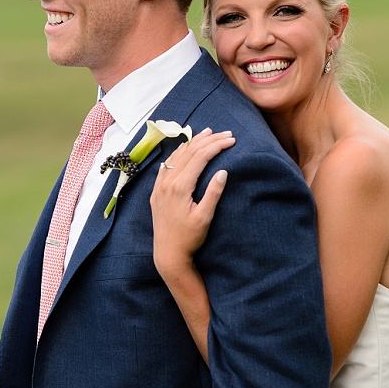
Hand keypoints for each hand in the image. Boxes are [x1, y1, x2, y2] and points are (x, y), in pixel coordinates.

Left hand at [150, 127, 233, 276]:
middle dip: (208, 140)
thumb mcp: (205, 217)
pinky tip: (184, 149)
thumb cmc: (189, 238)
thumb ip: (213, 193)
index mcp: (179, 187)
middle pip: (189, 152)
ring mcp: (159, 186)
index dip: (217, 146)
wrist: (168, 253)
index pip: (200, 157)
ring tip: (207, 134)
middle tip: (225, 133)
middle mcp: (166, 182)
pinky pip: (166, 165)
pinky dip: (178, 154)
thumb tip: (223, 171)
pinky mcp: (156, 191)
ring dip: (193, 143)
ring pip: (176, 156)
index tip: (232, 140)